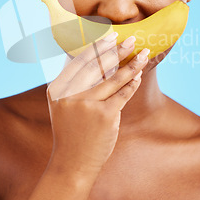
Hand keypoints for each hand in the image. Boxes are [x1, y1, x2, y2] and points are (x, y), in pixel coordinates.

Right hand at [46, 33, 148, 174]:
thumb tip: (91, 57)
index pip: (80, 61)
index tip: (110, 36)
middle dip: (116, 50)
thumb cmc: (71, 132)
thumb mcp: (63, 106)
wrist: (72, 163)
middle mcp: (69, 94)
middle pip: (98, 66)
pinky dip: (132, 84)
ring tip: (143, 54)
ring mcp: (87, 105)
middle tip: (130, 38)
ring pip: (114, 78)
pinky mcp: (104, 115)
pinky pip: (122, 94)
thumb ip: (72, 84)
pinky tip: (138, 76)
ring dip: (131, 64)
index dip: (97, 47)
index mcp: (57, 89)